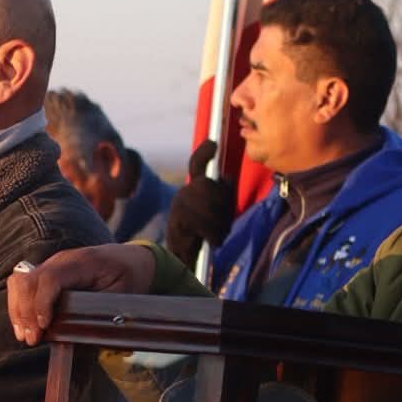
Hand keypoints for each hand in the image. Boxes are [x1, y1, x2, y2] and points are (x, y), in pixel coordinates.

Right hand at [7, 245, 156, 345]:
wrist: (131, 258)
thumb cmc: (129, 276)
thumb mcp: (122, 294)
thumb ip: (99, 310)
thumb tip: (79, 333)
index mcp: (81, 262)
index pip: (50, 279)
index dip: (41, 303)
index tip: (43, 327)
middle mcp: (60, 260)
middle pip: (27, 280)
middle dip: (25, 312)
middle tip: (31, 339)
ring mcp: (50, 265)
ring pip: (19, 282)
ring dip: (17, 310)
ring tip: (24, 335)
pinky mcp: (46, 274)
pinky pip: (21, 285)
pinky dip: (18, 306)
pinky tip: (23, 325)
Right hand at [166, 147, 234, 268]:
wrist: (186, 257)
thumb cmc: (206, 232)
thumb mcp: (220, 210)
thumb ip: (225, 193)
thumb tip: (225, 179)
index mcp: (195, 187)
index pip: (198, 165)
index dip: (204, 154)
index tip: (214, 144)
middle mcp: (184, 192)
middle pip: (209, 186)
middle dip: (223, 205)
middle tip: (226, 223)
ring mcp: (178, 206)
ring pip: (208, 205)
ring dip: (220, 223)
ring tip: (220, 234)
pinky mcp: (176, 222)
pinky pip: (201, 223)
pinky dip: (213, 234)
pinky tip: (213, 241)